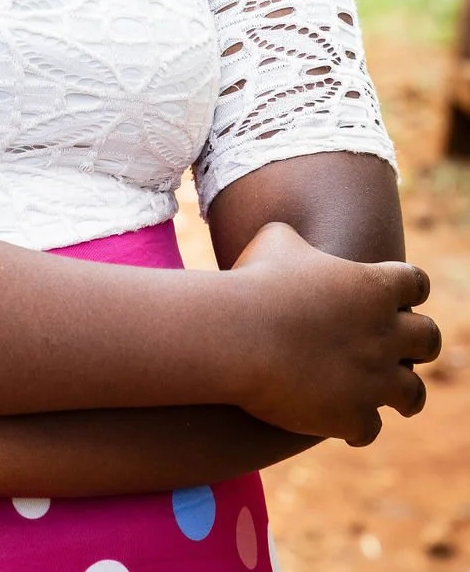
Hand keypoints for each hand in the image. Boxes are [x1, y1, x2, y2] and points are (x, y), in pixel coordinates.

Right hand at [232, 221, 440, 445]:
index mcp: (375, 286)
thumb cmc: (255, 280)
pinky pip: (370, 429)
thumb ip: (299, 243)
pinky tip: (341, 424)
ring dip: (402, 393)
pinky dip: (356, 427)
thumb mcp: (275, 241)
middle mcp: (386, 335)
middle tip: (400, 347)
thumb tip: (295, 246)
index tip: (394, 295)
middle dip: (418, 343)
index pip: (416, 283)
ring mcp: (375, 380)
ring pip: (413, 393)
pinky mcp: (353, 417)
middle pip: (429, 339)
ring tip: (393, 398)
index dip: (407, 289)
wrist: (240, 336)